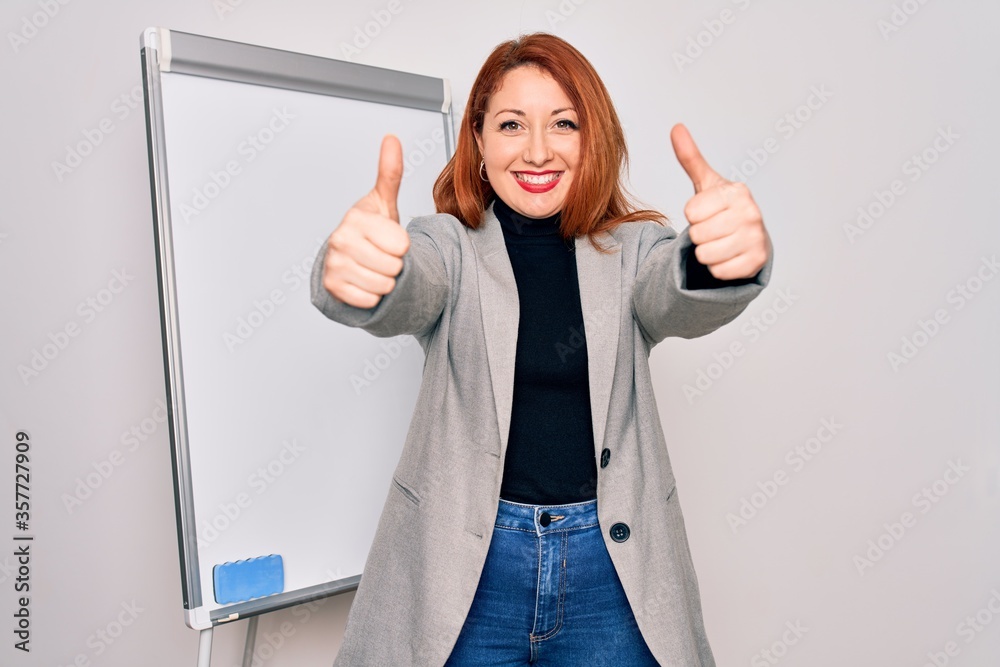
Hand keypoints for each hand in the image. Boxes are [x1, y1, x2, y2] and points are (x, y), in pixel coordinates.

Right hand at [323, 134, 409, 307]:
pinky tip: (363, 282)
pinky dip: (371, 297)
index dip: (402, 246)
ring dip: (384, 282)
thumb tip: (391, 137)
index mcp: (356, 218)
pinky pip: (369, 301)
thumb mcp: (383, 201)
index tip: (389, 239)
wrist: (350, 256)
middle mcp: (339, 239)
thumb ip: (390, 172)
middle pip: (393, 267)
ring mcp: (333, 264)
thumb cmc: (370, 229)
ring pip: (383, 286)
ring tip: (374, 267)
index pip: (402, 245)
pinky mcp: (331, 287)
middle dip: (394, 265)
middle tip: (381, 255)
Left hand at [670, 124, 770, 280]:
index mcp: (737, 191)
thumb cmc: (722, 208)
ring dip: (706, 253)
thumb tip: (676, 127)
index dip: (693, 215)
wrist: (748, 237)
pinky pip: (718, 271)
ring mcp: (756, 238)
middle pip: (697, 234)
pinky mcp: (756, 262)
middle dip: (699, 235)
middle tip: (713, 229)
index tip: (706, 212)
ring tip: (719, 242)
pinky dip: (718, 268)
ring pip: (706, 255)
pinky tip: (728, 256)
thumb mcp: (706, 183)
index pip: (691, 211)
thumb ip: (690, 158)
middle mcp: (751, 213)